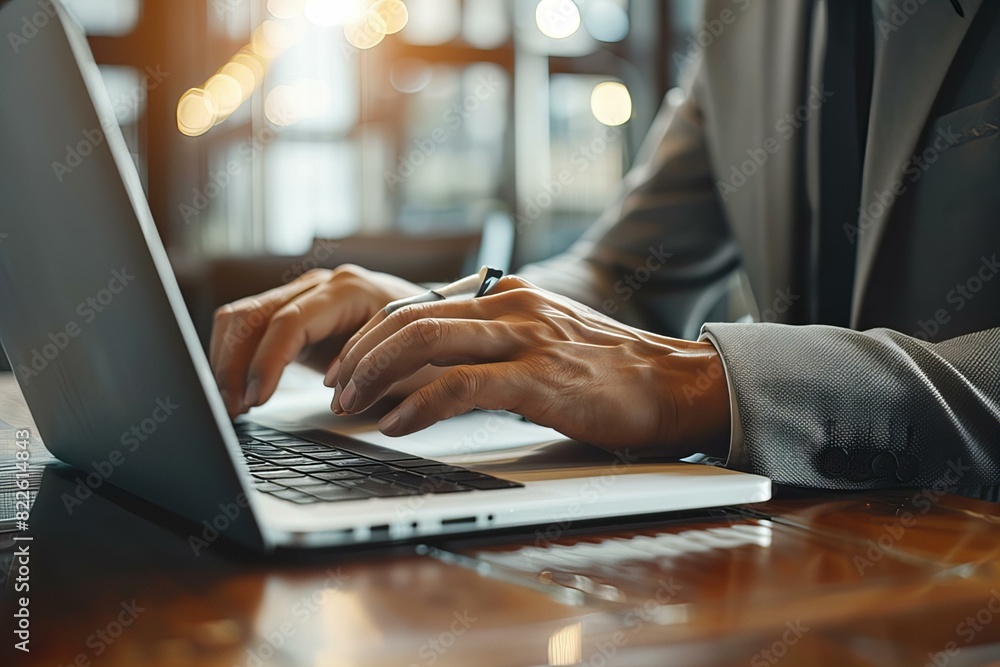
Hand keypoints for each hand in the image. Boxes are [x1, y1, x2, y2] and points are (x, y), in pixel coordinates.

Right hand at [210, 264, 426, 417]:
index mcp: (349, 290)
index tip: (257, 399)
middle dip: (235, 365)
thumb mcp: (411, 360)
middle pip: (253, 316)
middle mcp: (320, 285)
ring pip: (241, 318)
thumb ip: (375, 373)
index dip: (267, 362)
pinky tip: (238, 390)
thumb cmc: (429, 341)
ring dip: (227, 362)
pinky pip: (248, 326)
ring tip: (231, 405)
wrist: (439, 322)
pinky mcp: (295, 314)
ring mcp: (304, 295)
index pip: (290, 321)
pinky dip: (235, 357)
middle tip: (233, 409)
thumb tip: (336, 399)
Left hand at [328, 276, 730, 455]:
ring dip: (374, 375)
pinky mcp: (540, 378)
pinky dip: (417, 405)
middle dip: (360, 355)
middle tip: (334, 390)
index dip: (373, 335)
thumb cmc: (613, 372)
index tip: (347, 366)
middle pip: (409, 318)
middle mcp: (511, 306)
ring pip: (424, 341)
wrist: (679, 383)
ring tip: (349, 407)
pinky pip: (460, 385)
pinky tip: (396, 425)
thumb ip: (500, 343)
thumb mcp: (547, 342)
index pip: (420, 304)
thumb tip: (445, 369)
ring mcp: (525, 338)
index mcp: (509, 297)